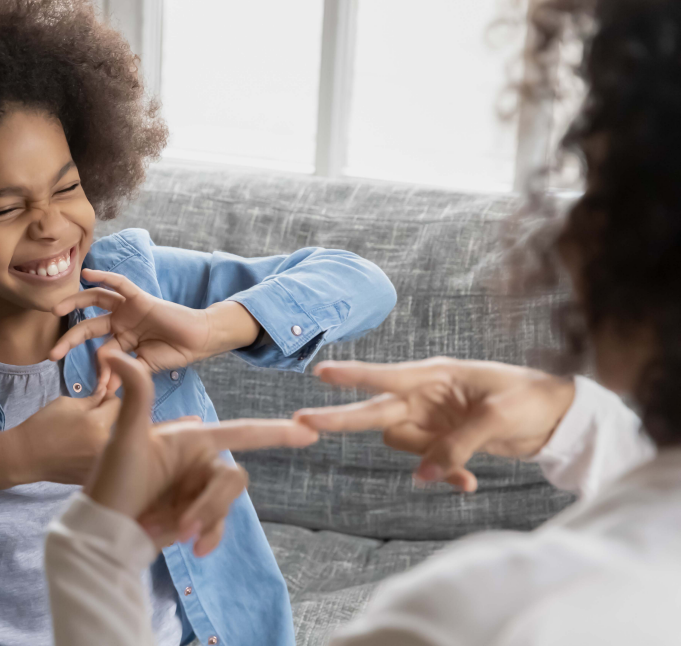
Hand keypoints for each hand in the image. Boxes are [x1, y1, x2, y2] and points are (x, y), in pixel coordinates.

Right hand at [8, 391, 122, 485]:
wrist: (25, 456)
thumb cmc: (43, 426)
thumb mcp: (66, 404)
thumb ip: (92, 399)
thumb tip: (107, 394)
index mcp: (99, 424)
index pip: (117, 404)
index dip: (108, 398)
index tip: (99, 399)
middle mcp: (105, 445)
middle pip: (118, 425)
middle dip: (107, 418)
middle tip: (89, 418)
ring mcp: (101, 464)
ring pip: (113, 443)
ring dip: (104, 436)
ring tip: (83, 436)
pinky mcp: (95, 475)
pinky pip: (104, 459)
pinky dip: (97, 453)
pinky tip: (80, 451)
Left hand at [48, 269, 260, 392]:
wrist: (200, 341)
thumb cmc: (175, 352)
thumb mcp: (145, 367)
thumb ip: (125, 373)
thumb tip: (107, 389)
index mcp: (121, 341)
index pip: (100, 353)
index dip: (98, 371)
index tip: (97, 390)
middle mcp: (121, 323)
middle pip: (88, 327)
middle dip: (69, 340)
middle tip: (52, 354)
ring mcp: (129, 309)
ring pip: (96, 300)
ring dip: (75, 302)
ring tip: (56, 309)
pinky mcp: (140, 298)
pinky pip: (120, 284)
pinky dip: (104, 277)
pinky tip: (87, 274)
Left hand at [87, 352, 318, 553]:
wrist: (104, 530)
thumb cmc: (111, 482)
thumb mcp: (124, 438)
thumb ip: (135, 395)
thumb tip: (115, 354)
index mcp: (192, 438)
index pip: (241, 432)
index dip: (276, 431)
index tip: (309, 429)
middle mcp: (200, 461)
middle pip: (233, 479)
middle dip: (210, 505)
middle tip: (181, 527)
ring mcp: (199, 489)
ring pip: (226, 504)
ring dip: (202, 520)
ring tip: (169, 532)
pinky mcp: (197, 514)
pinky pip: (220, 524)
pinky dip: (208, 535)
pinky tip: (193, 547)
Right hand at [294, 357, 576, 491]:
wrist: (559, 417)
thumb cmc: (530, 400)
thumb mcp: (496, 419)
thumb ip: (456, 446)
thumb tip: (422, 476)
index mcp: (435, 375)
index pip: (385, 376)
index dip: (352, 376)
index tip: (319, 373)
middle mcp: (425, 396)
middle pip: (374, 411)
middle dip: (340, 419)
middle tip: (300, 422)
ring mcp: (431, 419)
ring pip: (402, 445)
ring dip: (426, 463)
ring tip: (464, 476)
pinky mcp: (443, 440)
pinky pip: (428, 463)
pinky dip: (446, 475)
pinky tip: (470, 484)